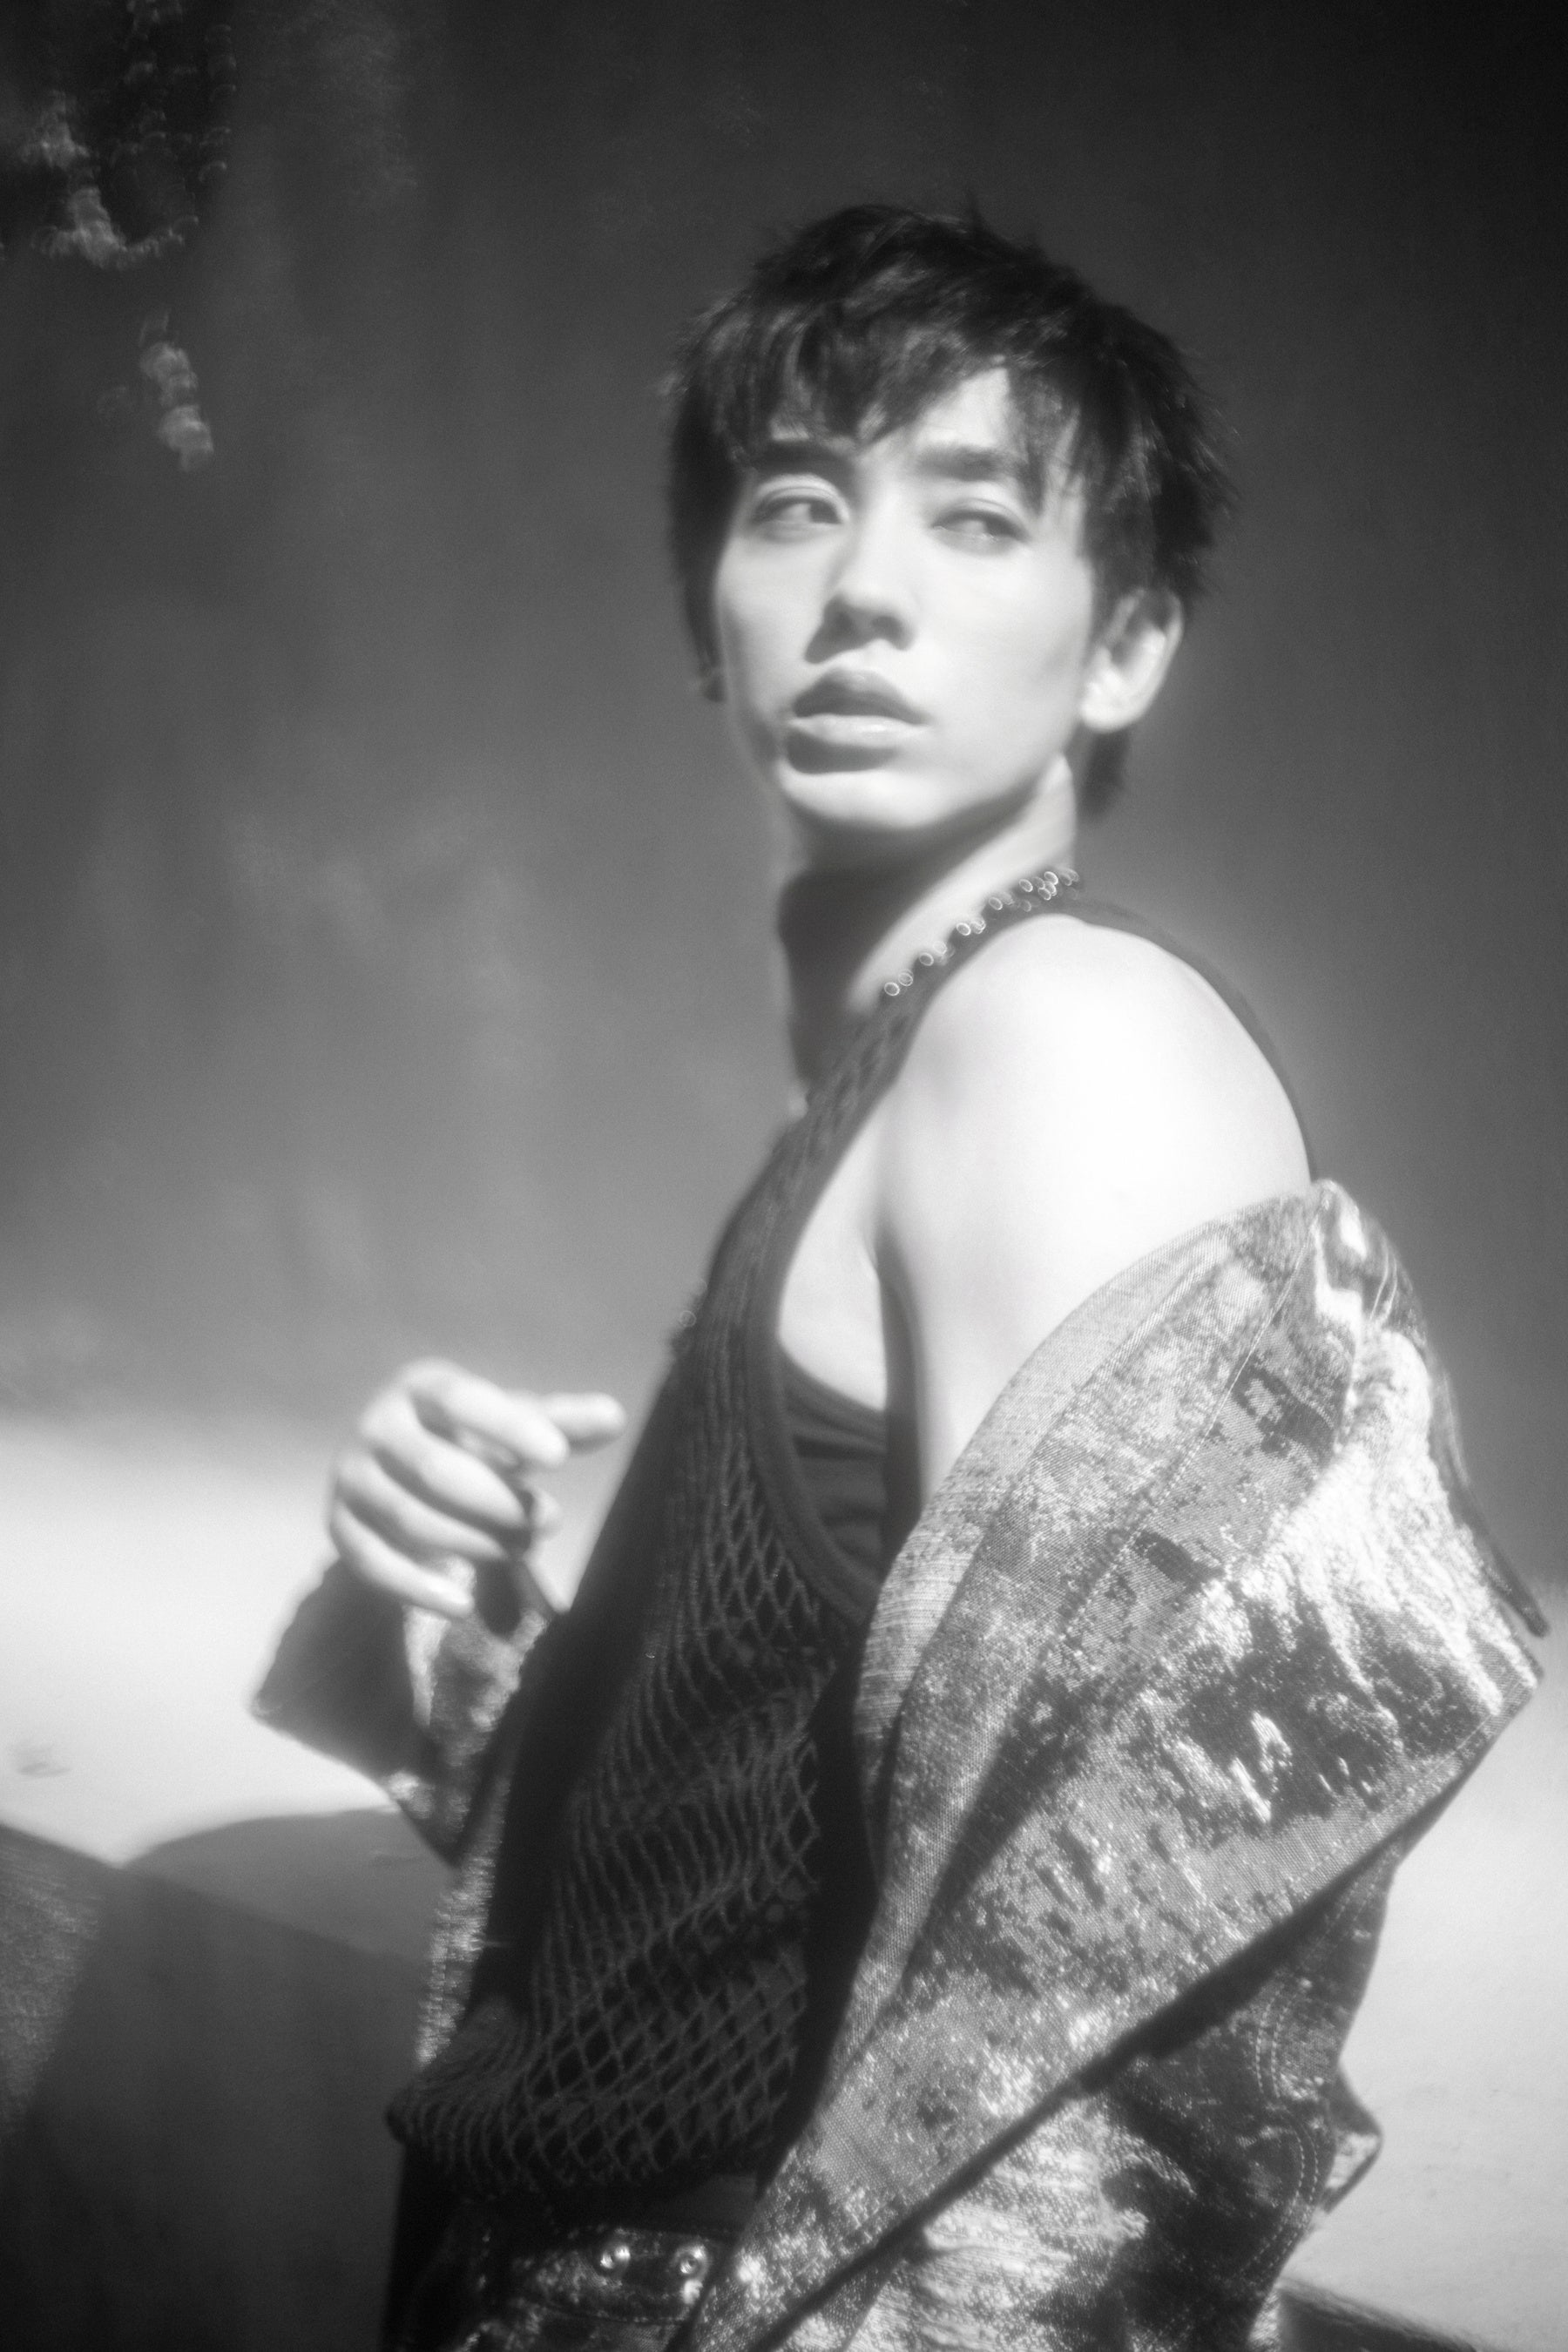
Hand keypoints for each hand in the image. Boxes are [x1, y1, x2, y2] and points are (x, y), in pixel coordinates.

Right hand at [328, 1358, 625, 1619]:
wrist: (394, 1466)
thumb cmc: (471, 1439)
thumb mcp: (514, 1425)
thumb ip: (560, 1423)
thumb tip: (615, 1417)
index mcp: (422, 1386)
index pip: (464, 1400)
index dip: (510, 1428)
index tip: (559, 1459)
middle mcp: (377, 1425)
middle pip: (437, 1471)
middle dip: (500, 1504)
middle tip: (549, 1522)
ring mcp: (352, 1477)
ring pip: (410, 1519)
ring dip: (475, 1543)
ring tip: (524, 1550)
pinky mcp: (339, 1526)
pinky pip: (372, 1563)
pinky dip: (416, 1588)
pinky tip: (461, 1603)